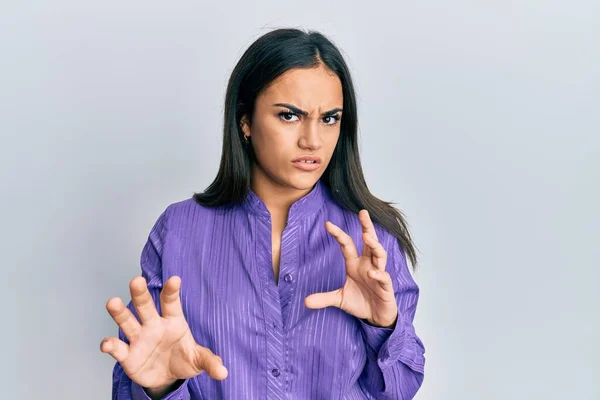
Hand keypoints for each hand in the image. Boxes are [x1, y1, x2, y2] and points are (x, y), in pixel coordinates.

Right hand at [100, 276, 227, 390]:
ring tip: (112, 302)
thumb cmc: (183, 360)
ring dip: (120, 312)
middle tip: (136, 280)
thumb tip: (223, 373)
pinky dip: (110, 345)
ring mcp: (139, 339)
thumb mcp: (199, 361)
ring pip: (127, 321)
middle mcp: (153, 325)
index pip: (172, 303)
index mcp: (173, 322)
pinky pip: (117, 348)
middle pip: (145, 306)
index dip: (172, 291)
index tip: (175, 279)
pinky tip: (107, 344)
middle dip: (140, 293)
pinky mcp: (128, 355)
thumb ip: (210, 363)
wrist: (167, 378)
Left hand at [304, 210, 397, 327]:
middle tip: (362, 212)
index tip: (327, 224)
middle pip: (369, 241)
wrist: (376, 317)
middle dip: (367, 227)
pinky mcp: (386, 287)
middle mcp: (368, 265)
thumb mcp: (340, 299)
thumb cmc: (361, 302)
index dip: (338, 234)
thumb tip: (305, 302)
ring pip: (380, 255)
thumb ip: (324, 298)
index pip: (347, 245)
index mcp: (355, 264)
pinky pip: (384, 277)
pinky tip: (372, 273)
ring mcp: (378, 274)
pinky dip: (378, 274)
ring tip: (366, 236)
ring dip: (374, 245)